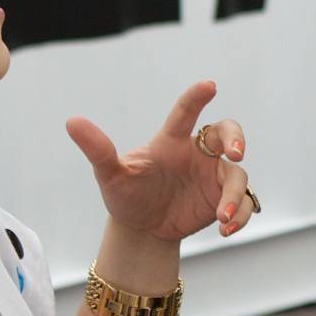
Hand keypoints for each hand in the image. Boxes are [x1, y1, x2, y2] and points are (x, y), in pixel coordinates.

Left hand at [67, 79, 257, 241]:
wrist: (140, 229)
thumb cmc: (125, 195)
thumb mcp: (110, 175)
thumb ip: (98, 149)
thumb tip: (71, 121)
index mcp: (172, 141)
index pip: (186, 113)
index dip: (196, 97)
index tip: (209, 85)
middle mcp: (198, 154)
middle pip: (227, 133)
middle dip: (236, 138)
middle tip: (235, 154)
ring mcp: (213, 177)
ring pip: (238, 175)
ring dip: (234, 195)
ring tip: (222, 217)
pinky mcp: (223, 200)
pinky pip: (244, 203)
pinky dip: (240, 216)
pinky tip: (225, 230)